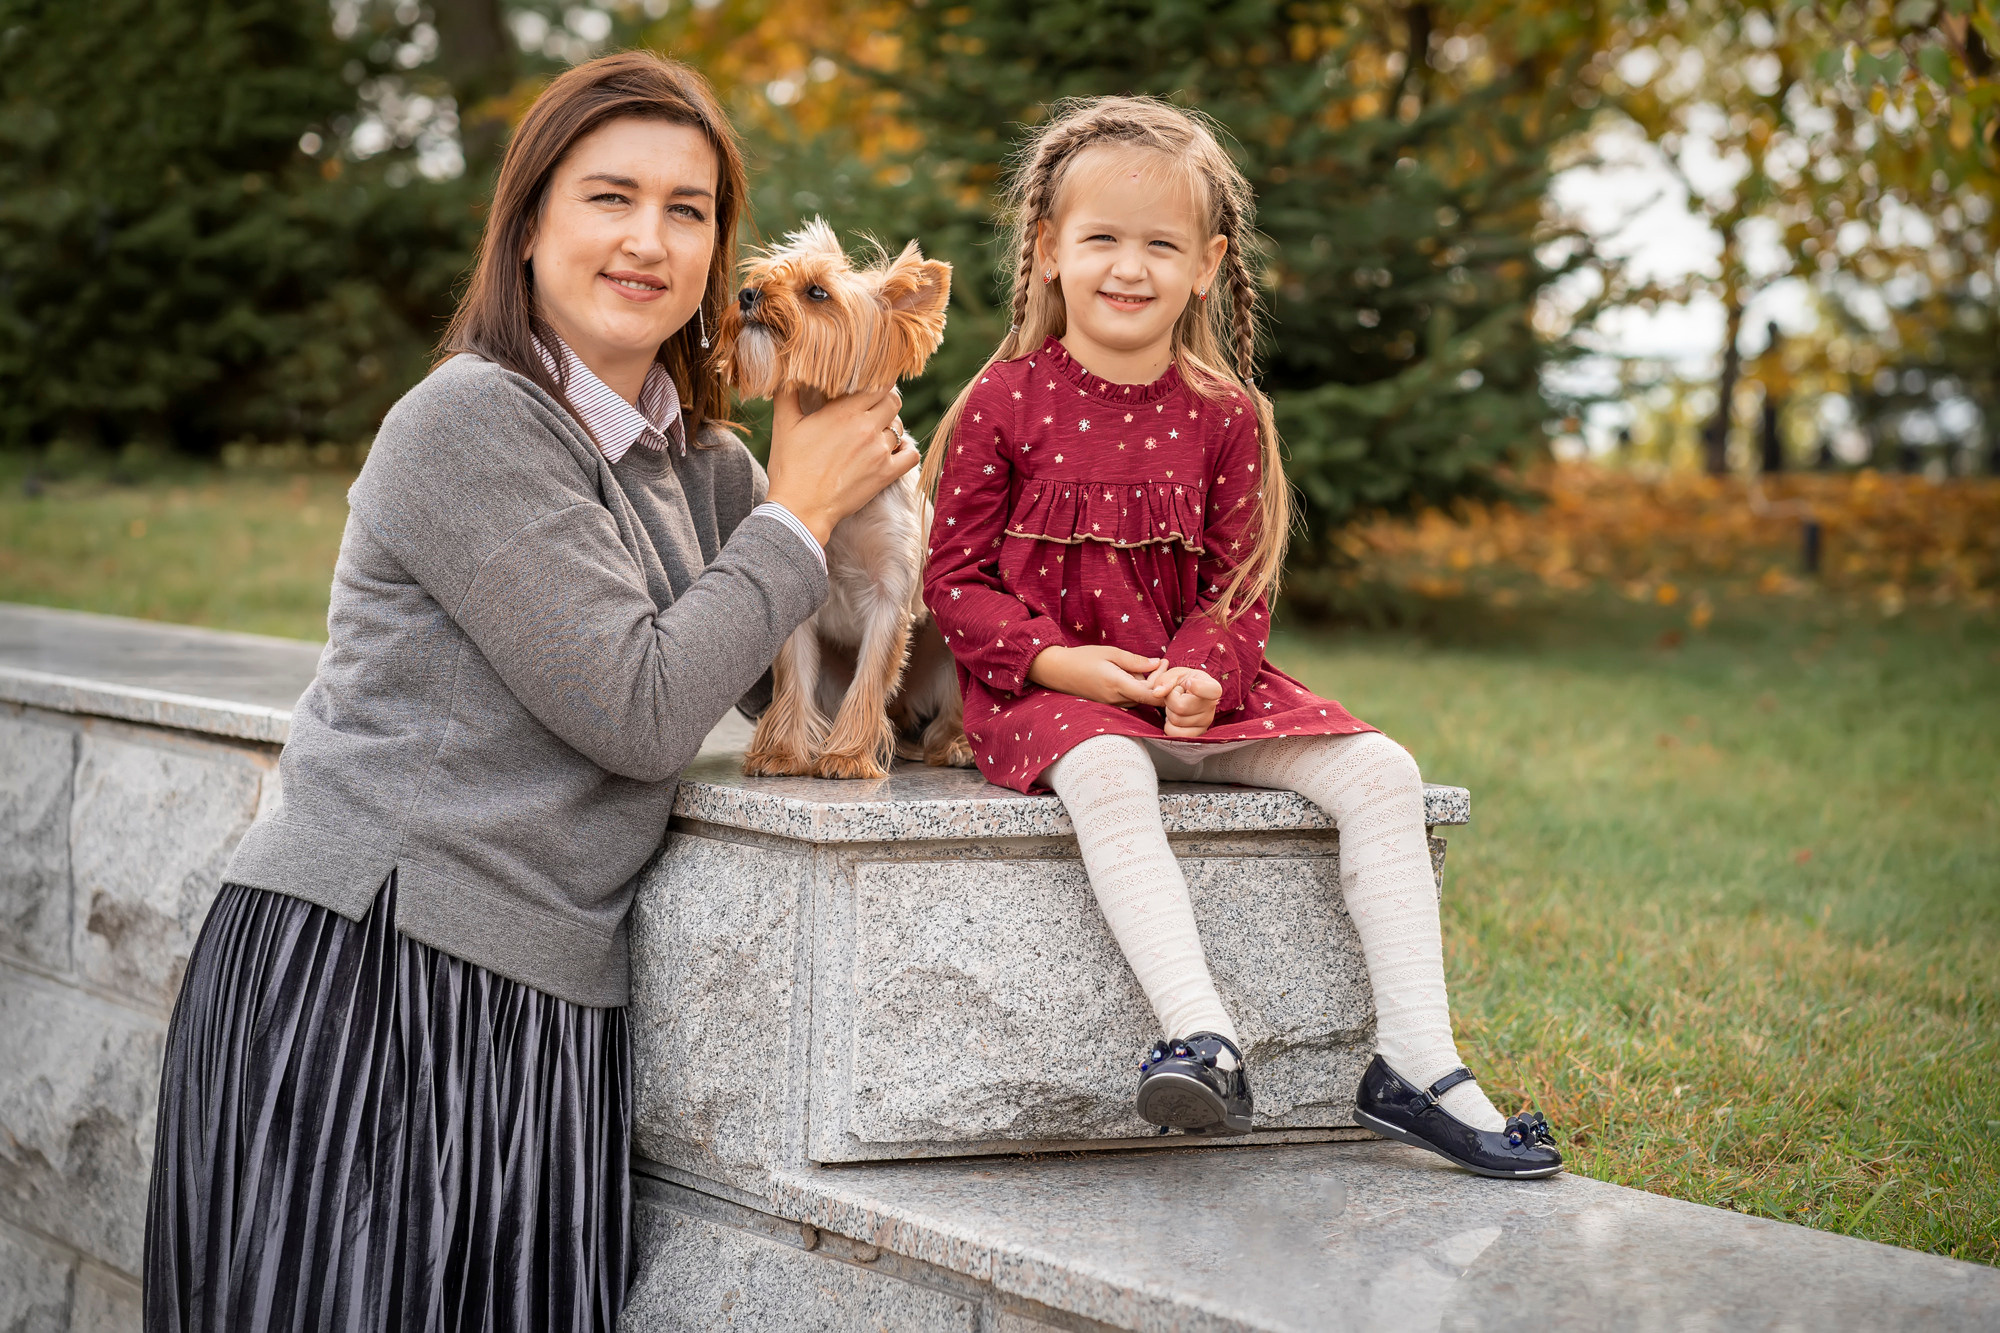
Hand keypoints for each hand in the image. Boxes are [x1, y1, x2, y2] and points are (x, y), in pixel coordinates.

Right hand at [764, 383, 914, 545]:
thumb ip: (787, 394)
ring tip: (877, 429)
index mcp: (844, 411)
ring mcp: (879, 452)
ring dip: (892, 425)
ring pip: (900, 427)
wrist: (800, 508)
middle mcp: (867, 427)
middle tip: (873, 406)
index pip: (878, 382)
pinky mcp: (886, 474)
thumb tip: (786, 376)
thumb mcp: (783, 425)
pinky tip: (896, 448)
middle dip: (885, 399)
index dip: (876, 379)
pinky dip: (907, 449)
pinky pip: (911, 454)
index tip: (868, 384)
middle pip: (893, 400)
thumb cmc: (790, 466)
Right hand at [1026, 644, 1161, 707]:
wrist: (1057, 671)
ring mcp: (1112, 704)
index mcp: (1117, 684)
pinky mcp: (1109, 705)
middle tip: (1162, 661)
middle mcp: (1116, 699)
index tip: (1168, 669)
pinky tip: (1132, 674)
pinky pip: (1130, 699)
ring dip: (1147, 685)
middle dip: (1158, 681)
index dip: (1164, 687)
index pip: (1150, 695)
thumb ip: (1134, 660)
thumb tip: (1157, 663)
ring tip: (1146, 666)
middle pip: (1148, 697)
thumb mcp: (1110, 653)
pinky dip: (1136, 688)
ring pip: (1139, 698)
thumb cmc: (1082, 658)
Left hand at [1145, 665, 1221, 736]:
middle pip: (1181, 707)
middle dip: (1170, 700)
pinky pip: (1176, 734)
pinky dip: (1169, 726)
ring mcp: (1206, 721)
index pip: (1212, 691)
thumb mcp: (1175, 675)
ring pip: (1176, 720)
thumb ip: (1165, 680)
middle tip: (1176, 694)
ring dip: (1170, 712)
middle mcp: (1211, 706)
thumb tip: (1157, 693)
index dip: (1199, 687)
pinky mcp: (1197, 733)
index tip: (1189, 682)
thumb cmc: (1183, 682)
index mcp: (1211, 686)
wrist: (1187, 694)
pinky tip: (1175, 716)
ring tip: (1177, 705)